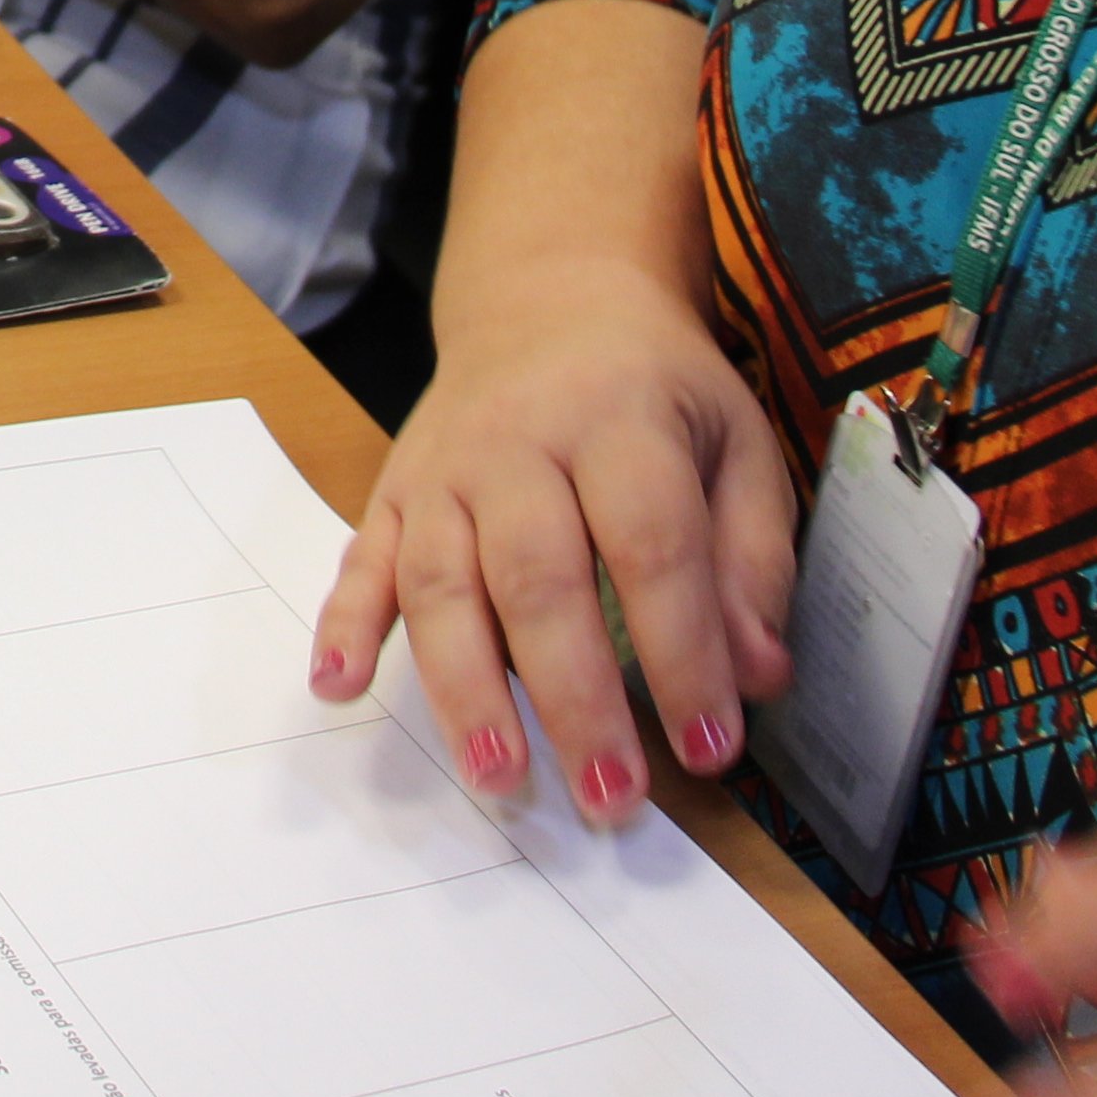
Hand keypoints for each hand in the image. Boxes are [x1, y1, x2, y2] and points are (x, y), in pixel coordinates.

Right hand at [307, 265, 798, 823]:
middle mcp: (519, 442)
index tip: (712, 747)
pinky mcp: (393, 492)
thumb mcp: (737, 446)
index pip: (651, 545)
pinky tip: (338, 686)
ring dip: (466, 687)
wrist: (549, 298)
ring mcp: (444, 468)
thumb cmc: (655, 393)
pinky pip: (360, 560)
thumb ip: (753, 562)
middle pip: (539, 576)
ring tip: (497, 777)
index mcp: (620, 419)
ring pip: (443, 581)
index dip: (683, 653)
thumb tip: (758, 679)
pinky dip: (344, 625)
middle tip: (612, 798)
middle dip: (574, 697)